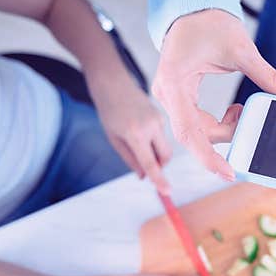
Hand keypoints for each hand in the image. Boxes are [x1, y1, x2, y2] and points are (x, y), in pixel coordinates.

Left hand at [92, 78, 172, 192]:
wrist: (113, 84)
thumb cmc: (109, 113)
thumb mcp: (114, 140)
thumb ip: (130, 160)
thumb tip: (145, 177)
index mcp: (135, 134)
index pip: (150, 163)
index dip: (159, 179)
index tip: (166, 192)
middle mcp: (151, 127)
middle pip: (165, 157)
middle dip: (159, 165)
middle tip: (145, 166)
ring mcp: (159, 120)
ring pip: (164, 147)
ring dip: (154, 151)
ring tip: (135, 139)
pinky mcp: (161, 116)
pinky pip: (161, 136)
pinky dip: (153, 140)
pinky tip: (138, 127)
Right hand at [152, 9, 275, 179]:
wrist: (191, 7)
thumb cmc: (209, 22)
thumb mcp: (242, 49)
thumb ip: (268, 77)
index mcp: (175, 81)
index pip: (189, 131)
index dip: (208, 157)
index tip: (229, 173)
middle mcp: (168, 94)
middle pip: (196, 135)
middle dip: (227, 137)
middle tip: (252, 130)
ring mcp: (172, 98)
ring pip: (199, 132)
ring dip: (226, 129)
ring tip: (244, 112)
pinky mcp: (180, 98)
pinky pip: (199, 123)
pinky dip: (220, 123)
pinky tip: (235, 111)